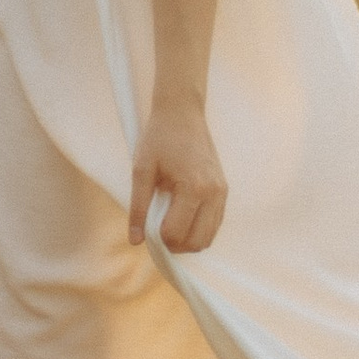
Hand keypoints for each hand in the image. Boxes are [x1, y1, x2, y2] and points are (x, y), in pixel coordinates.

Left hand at [129, 97, 226, 252]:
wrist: (182, 112)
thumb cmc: (160, 137)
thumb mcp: (142, 170)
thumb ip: (138, 207)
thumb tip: (135, 240)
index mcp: (193, 187)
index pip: (176, 233)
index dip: (157, 238)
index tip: (145, 230)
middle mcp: (213, 193)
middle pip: (196, 242)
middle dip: (174, 246)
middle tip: (156, 233)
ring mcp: (222, 192)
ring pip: (208, 237)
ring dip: (187, 241)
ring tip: (168, 226)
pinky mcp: (224, 190)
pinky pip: (214, 224)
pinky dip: (198, 230)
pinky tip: (181, 218)